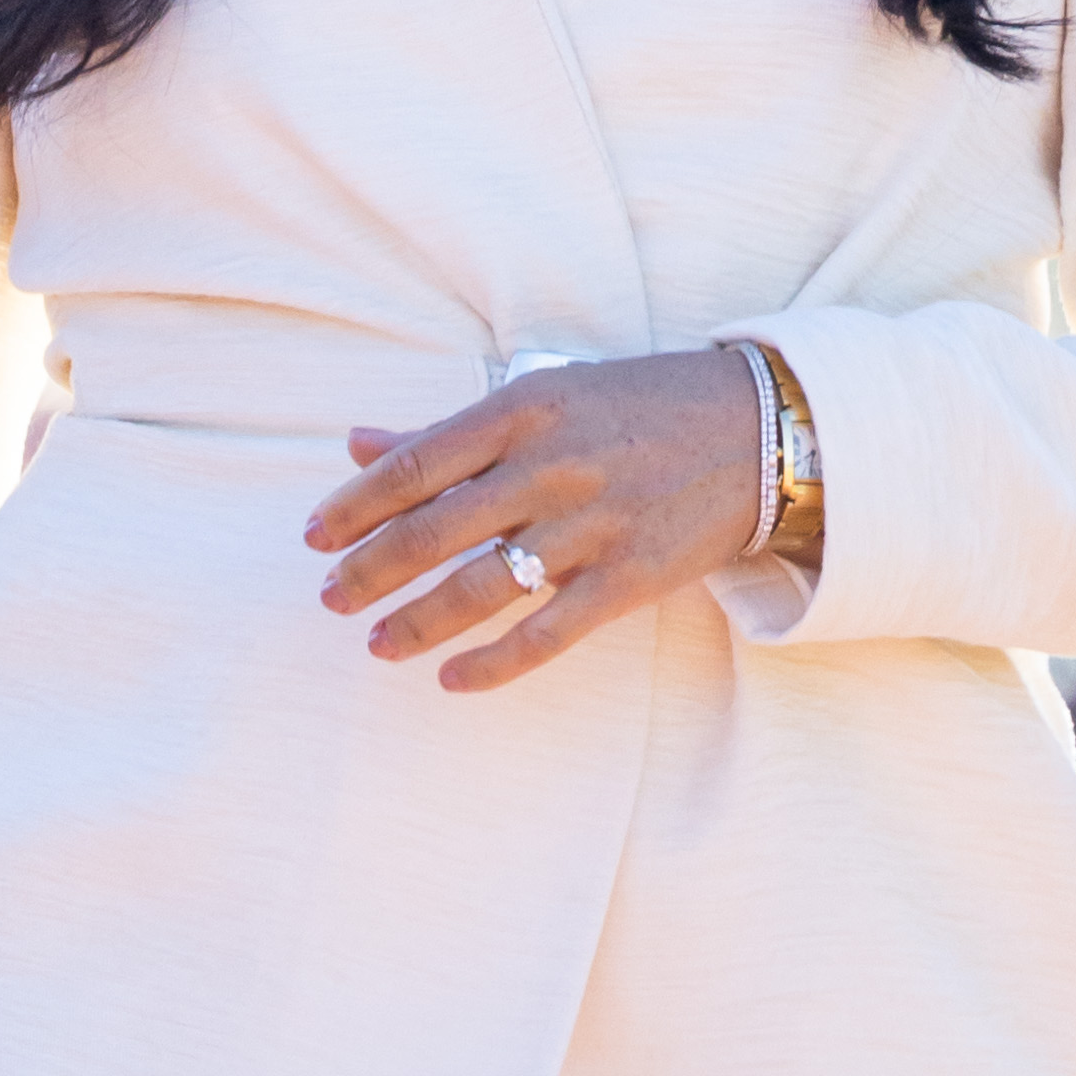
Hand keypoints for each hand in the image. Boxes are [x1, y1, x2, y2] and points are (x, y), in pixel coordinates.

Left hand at [304, 345, 760, 688]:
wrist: (759, 431)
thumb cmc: (640, 408)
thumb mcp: (546, 396)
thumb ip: (451, 430)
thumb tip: (357, 443)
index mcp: (524, 410)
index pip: (414, 465)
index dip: (354, 506)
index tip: (315, 537)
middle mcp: (552, 466)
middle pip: (434, 531)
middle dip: (369, 571)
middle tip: (330, 598)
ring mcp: (592, 525)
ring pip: (481, 588)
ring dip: (418, 622)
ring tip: (378, 642)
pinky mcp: (630, 578)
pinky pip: (546, 633)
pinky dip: (494, 664)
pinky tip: (453, 679)